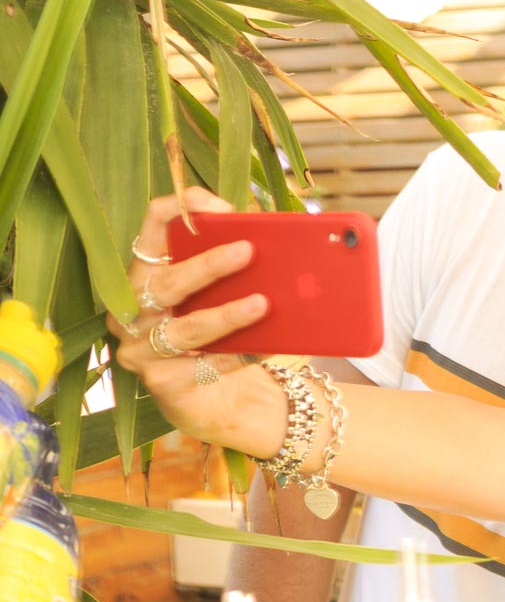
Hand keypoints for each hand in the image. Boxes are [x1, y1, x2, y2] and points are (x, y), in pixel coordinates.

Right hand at [105, 189, 272, 443]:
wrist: (214, 395)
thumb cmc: (218, 330)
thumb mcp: (223, 293)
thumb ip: (236, 265)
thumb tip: (274, 235)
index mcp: (145, 273)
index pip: (151, 229)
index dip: (179, 211)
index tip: (219, 206)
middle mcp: (132, 309)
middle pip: (167, 282)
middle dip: (208, 266)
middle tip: (248, 251)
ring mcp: (140, 348)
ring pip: (186, 329)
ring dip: (227, 315)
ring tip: (262, 303)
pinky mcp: (160, 383)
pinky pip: (203, 366)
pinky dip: (236, 354)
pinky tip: (263, 347)